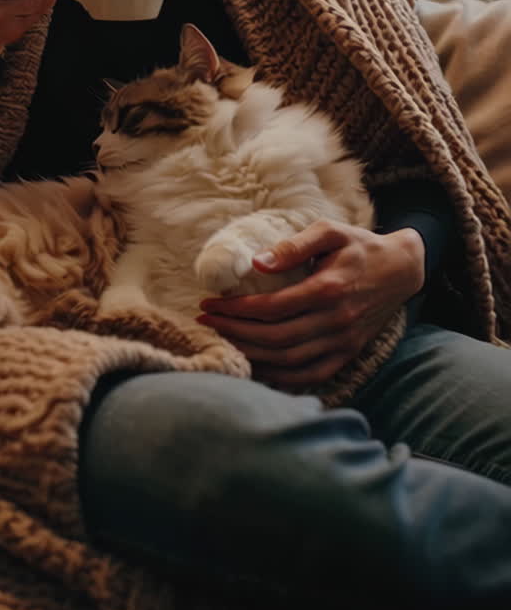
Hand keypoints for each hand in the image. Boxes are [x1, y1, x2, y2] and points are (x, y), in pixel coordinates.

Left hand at [197, 220, 424, 389]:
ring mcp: (344, 342)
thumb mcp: (329, 231)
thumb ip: (294, 245)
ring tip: (224, 342)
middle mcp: (336, 321)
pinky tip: (258, 367)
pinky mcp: (349, 353)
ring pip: (289, 360)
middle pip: (275, 337)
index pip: (271, 307)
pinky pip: (311, 375)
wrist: (402, 269)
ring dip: (252, 355)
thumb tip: (258, 261)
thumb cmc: (360, 246)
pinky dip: (282, 377)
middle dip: (235, 333)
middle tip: (207, 323)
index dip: (236, 309)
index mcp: (328, 289)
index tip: (209, 304)